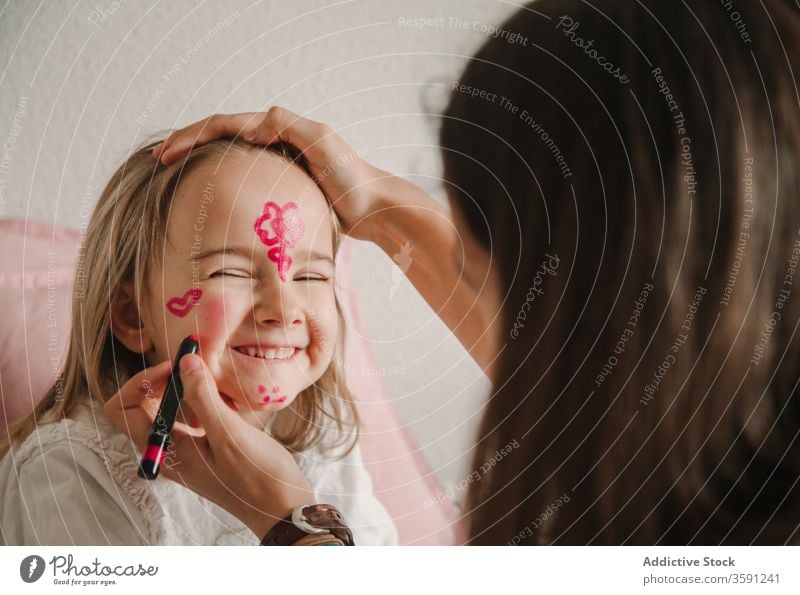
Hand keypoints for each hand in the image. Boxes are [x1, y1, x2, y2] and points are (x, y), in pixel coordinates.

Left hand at [103, 355, 313, 538]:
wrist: (281, 508)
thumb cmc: (256, 477)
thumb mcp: (229, 434)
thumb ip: (203, 397)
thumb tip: (184, 363)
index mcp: (164, 451)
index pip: (123, 410)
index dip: (142, 381)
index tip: (176, 367)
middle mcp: (169, 452)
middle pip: (144, 406)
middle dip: (166, 380)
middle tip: (196, 364)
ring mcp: (186, 452)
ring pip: (169, 410)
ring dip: (186, 389)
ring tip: (213, 380)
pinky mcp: (204, 450)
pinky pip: (191, 418)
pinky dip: (203, 402)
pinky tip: (226, 400)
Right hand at [151, 108, 397, 242]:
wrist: (373, 205)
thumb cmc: (351, 176)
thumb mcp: (322, 142)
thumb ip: (289, 125)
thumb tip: (252, 123)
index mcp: (278, 127)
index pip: (224, 124)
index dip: (191, 136)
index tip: (167, 153)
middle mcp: (274, 139)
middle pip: (220, 135)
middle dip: (187, 143)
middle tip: (159, 159)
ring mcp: (277, 161)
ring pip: (228, 153)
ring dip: (199, 158)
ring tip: (173, 171)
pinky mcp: (282, 183)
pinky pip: (243, 175)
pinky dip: (221, 177)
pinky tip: (208, 193)